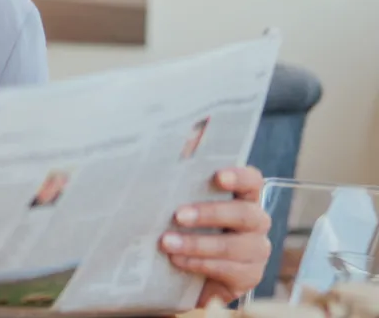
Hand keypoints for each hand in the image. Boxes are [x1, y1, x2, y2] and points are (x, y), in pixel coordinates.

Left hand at [159, 166, 271, 306]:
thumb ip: (182, 177)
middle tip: (178, 215)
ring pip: (234, 245)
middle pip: (245, 214)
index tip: (217, 176)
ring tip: (167, 242)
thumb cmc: (183, 228)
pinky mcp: (249, 276)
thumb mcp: (180, 204)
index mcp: (241, 197)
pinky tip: (178, 261)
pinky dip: (201, 264)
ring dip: (198, 243)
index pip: (252, 181)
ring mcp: (255, 250)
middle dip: (209, 214)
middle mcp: (255, 222)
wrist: (186, 274)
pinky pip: (229, 269)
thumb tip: (174, 146)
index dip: (239, 177)